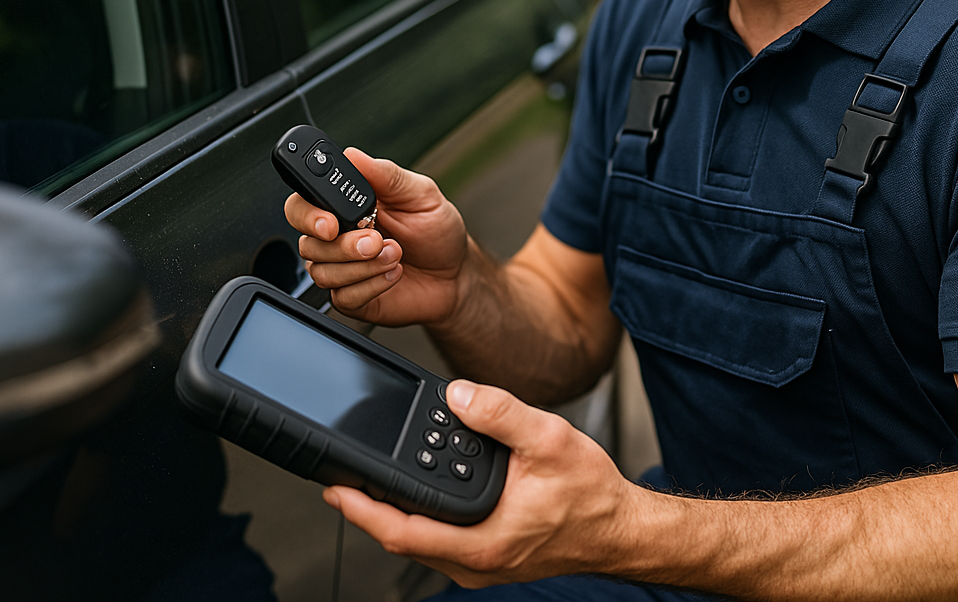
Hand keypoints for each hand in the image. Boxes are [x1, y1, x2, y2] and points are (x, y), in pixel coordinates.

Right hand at [285, 148, 470, 324]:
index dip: (307, 213)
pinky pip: (342, 296)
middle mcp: (337, 236)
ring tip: (396, 254)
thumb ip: (385, 174)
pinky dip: (371, 285)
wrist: (455, 275)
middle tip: (373, 241)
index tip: (331, 222)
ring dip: (363, 265)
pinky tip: (392, 274)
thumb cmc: (436, 231)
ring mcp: (341, 268)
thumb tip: (353, 155)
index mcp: (345, 205)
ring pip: (322, 271)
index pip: (303, 202)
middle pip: (305, 240)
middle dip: (339, 244)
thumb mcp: (420, 194)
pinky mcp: (350, 297)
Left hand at [322, 380, 641, 586]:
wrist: (621, 530)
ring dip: (392, 513)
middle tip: (342, 479)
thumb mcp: (548, 439)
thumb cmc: (592, 496)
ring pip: (419, 543)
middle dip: (368, 509)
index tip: (336, 489)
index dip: (363, 510)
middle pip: (402, 539)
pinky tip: (417, 490)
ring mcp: (481, 562)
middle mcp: (477, 560)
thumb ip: (500, 413)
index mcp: (484, 539)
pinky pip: (439, 541)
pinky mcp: (488, 556)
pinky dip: (420, 516)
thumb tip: (459, 395)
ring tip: (370, 482)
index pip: (403, 531)